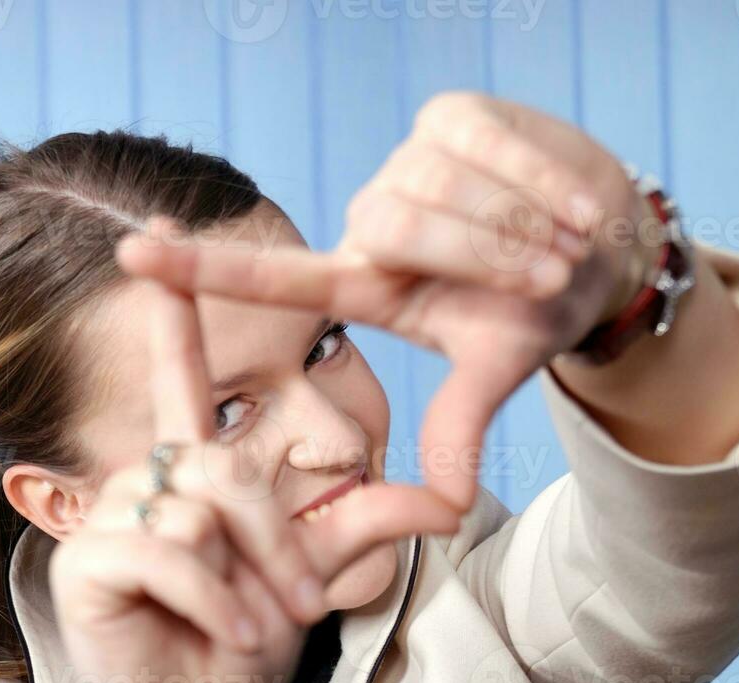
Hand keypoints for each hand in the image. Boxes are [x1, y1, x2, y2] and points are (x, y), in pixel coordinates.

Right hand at [47, 276, 460, 682]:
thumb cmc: (240, 648)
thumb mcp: (313, 575)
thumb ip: (366, 521)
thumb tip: (452, 493)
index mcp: (187, 476)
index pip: (181, 382)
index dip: (173, 316)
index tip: (154, 237)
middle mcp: (142, 483)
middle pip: (220, 465)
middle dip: (274, 540)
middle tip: (290, 606)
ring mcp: (106, 518)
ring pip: (198, 507)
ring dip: (244, 579)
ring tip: (249, 626)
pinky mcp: (84, 560)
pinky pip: (166, 548)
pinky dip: (211, 600)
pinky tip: (224, 635)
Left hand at [115, 91, 662, 511]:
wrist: (609, 238)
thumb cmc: (537, 308)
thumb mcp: (495, 368)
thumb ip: (457, 425)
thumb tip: (448, 512)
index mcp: (366, 284)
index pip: (273, 280)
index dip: (199, 270)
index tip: (130, 257)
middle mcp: (371, 221)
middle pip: (400, 228)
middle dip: (491, 257)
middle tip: (547, 278)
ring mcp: (407, 162)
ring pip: (446, 188)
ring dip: (525, 227)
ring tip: (561, 244)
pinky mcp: (451, 114)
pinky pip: (490, 148)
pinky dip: (545, 179)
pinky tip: (573, 201)